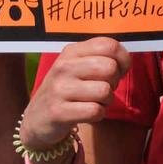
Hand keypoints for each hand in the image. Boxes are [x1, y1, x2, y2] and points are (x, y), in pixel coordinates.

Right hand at [20, 36, 131, 152]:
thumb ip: (100, 58)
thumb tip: (125, 60)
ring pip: (104, 91)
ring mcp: (60, 89)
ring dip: (106, 101)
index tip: (118, 71)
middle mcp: (64, 66)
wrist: (37, 119)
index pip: (108, 45)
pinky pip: (95, 111)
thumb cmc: (66, 90)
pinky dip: (98, 115)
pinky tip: (87, 114)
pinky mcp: (59, 112)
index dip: (122, 59)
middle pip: (109, 67)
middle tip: (102, 89)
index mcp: (71, 51)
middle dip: (113, 82)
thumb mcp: (77, 67)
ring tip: (93, 102)